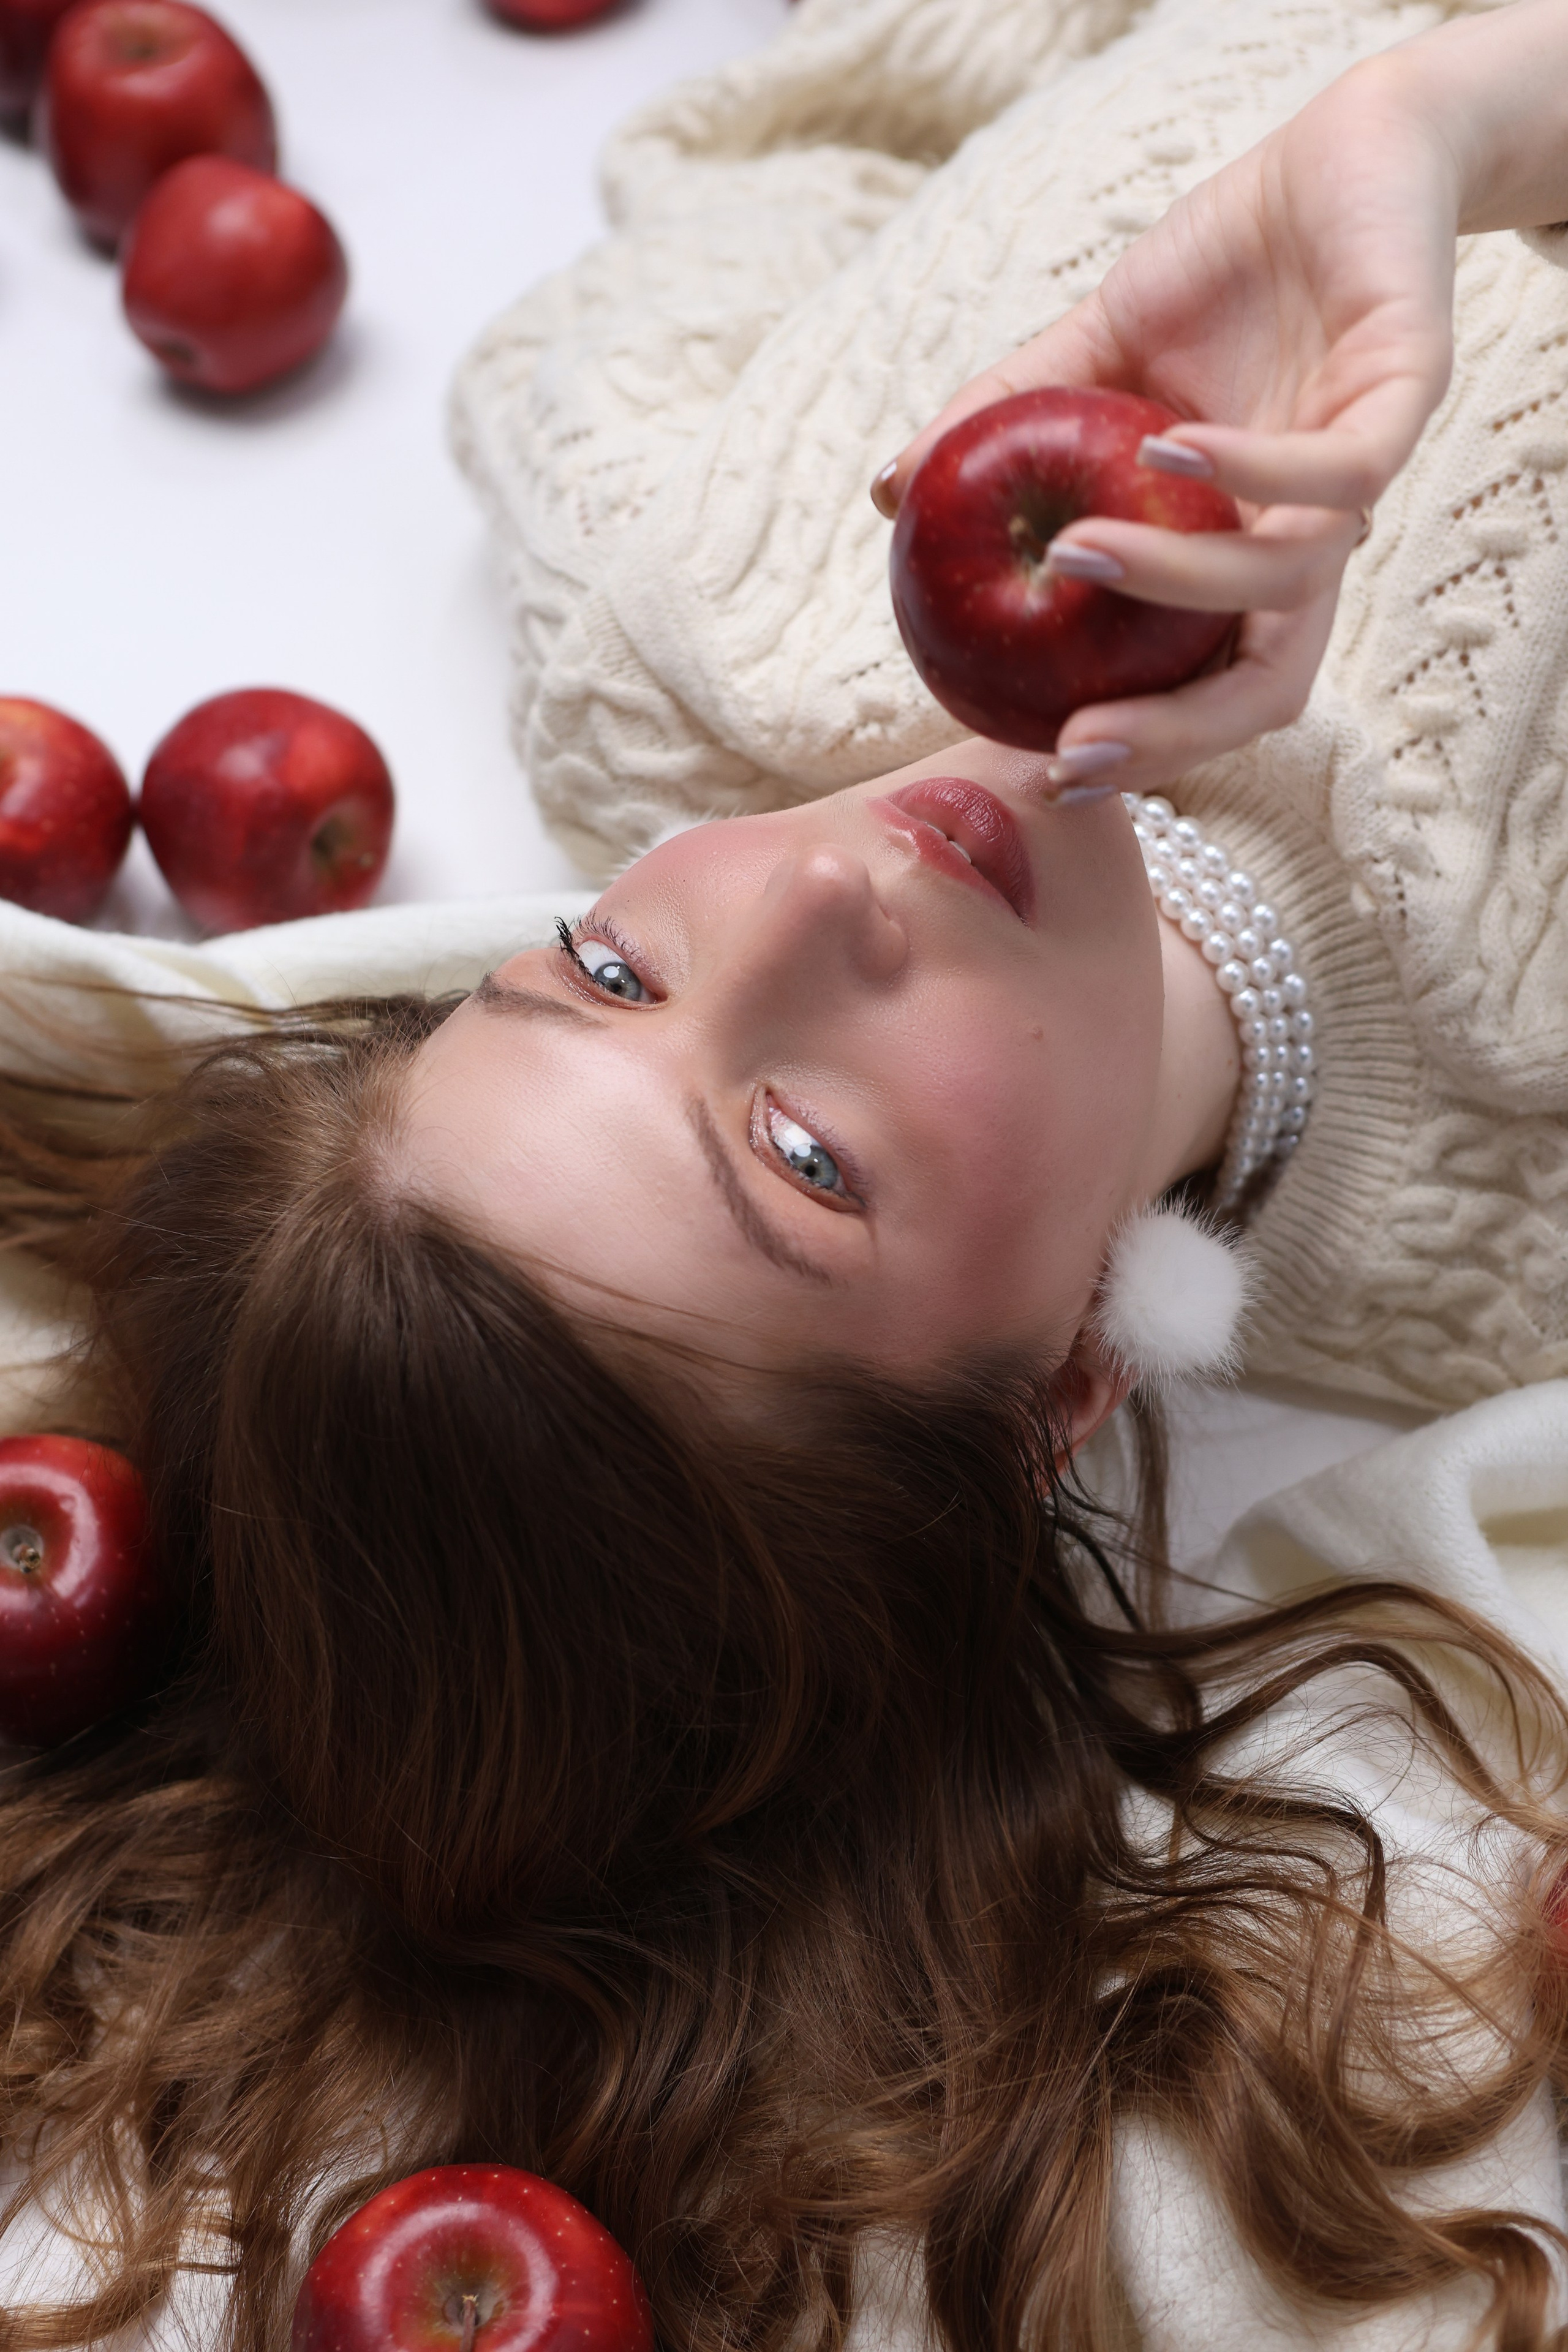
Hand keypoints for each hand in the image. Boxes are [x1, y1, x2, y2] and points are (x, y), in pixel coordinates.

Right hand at [875, 53, 1461, 796]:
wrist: (1341, 153)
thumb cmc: (1220, 273)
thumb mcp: (1086, 356)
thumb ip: (996, 426)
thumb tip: (884, 491)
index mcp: (1240, 553)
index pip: (1203, 686)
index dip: (1141, 745)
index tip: (1047, 764)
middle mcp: (1307, 537)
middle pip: (1264, 689)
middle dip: (1174, 738)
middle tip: (1076, 746)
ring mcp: (1362, 475)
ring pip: (1290, 584)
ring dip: (1177, 581)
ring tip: (1077, 551)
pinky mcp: (1407, 392)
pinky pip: (1339, 470)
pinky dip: (1251, 474)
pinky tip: (1168, 448)